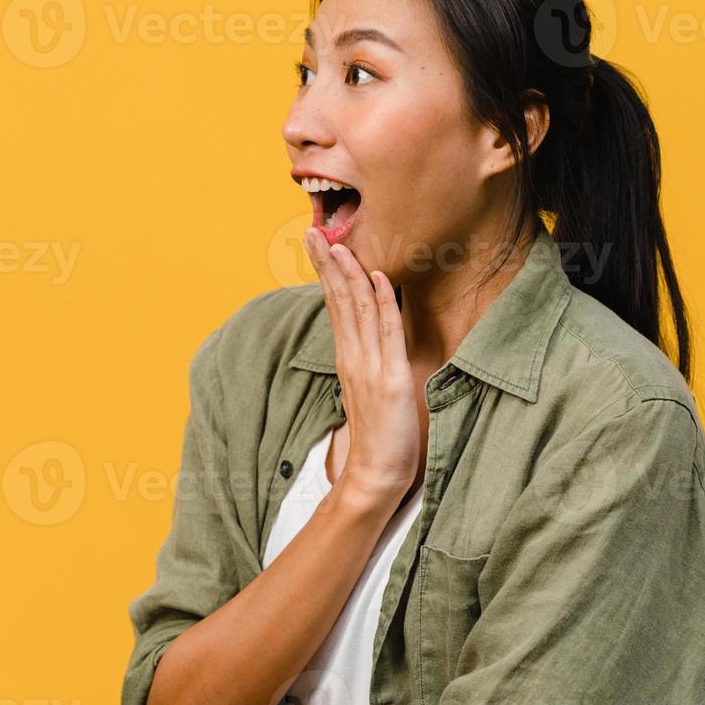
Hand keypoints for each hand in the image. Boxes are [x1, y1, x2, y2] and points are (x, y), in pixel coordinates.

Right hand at [302, 229, 420, 504]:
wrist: (375, 473)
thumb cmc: (376, 436)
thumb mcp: (367, 390)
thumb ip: (365, 363)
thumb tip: (368, 340)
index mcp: (347, 358)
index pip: (335, 306)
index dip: (327, 273)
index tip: (318, 245)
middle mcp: (353, 357)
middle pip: (338, 300)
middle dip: (327, 263)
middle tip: (314, 231)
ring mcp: (370, 366)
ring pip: (358, 309)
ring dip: (350, 273)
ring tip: (338, 244)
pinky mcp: (391, 378)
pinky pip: (387, 332)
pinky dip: (384, 303)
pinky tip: (379, 278)